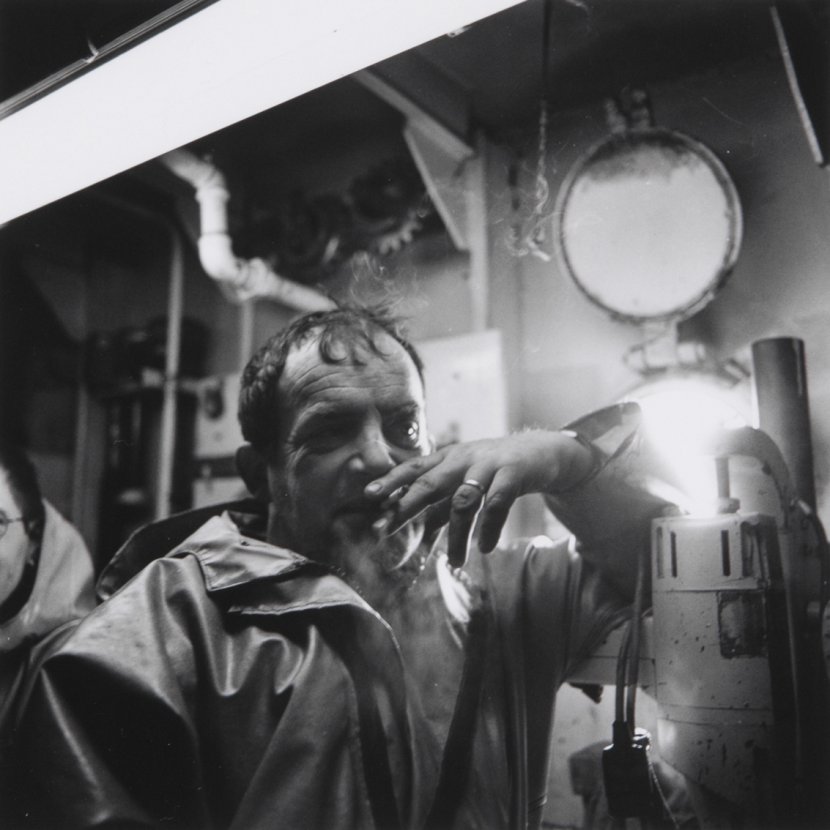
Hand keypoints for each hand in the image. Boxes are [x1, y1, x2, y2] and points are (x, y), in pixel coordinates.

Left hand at [364, 431, 593, 566]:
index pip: (414, 468)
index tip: (369, 496)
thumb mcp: (463, 481)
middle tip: (383, 529)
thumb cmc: (494, 469)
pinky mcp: (513, 474)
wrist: (542, 452)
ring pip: (463, 501)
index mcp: (447, 458)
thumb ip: (439, 503)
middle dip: (405, 506)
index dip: (391, 481)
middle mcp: (463, 458)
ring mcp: (488, 465)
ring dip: (457, 536)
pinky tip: (485, 548)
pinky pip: (497, 504)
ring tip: (454, 563)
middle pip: (429, 482)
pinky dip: (489, 528)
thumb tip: (410, 532)